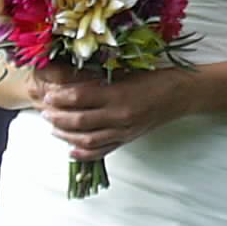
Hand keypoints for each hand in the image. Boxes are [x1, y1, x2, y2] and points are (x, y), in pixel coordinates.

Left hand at [30, 66, 191, 160]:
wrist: (181, 95)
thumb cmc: (154, 77)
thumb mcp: (125, 72)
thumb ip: (98, 78)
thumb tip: (67, 79)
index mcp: (119, 94)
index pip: (80, 97)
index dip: (60, 97)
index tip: (47, 94)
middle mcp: (120, 115)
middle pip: (79, 121)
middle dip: (57, 117)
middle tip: (45, 112)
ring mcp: (123, 131)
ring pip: (86, 140)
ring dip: (66, 135)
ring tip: (53, 128)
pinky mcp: (127, 140)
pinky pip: (102, 151)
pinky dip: (83, 153)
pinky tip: (71, 150)